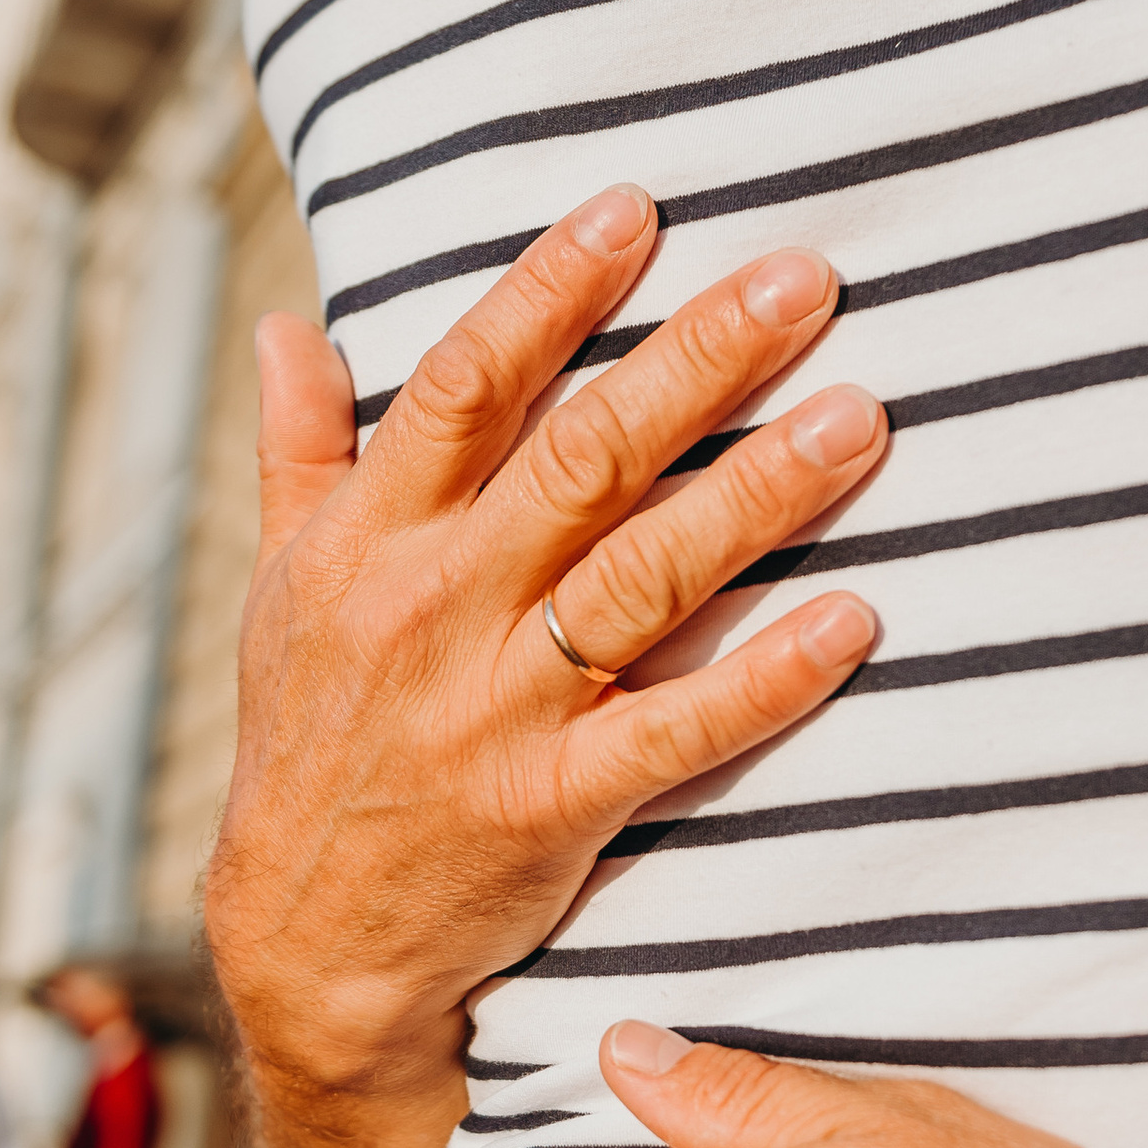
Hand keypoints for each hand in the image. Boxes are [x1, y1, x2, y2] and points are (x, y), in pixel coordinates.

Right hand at [204, 187, 887, 1147]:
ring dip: (760, 494)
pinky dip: (768, 677)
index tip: (637, 209)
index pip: (468, 387)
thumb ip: (303, 450)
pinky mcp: (555, 805)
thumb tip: (292, 323)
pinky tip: (856, 617)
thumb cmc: (309, 740)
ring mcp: (498, 709)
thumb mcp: (284, 587)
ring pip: (646, 578)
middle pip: (583, 460)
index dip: (552, 292)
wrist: (306, 938)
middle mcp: (437, 608)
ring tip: (863, 418)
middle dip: (699, 363)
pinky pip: (679, 730)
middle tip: (804, 281)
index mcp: (373, 540)